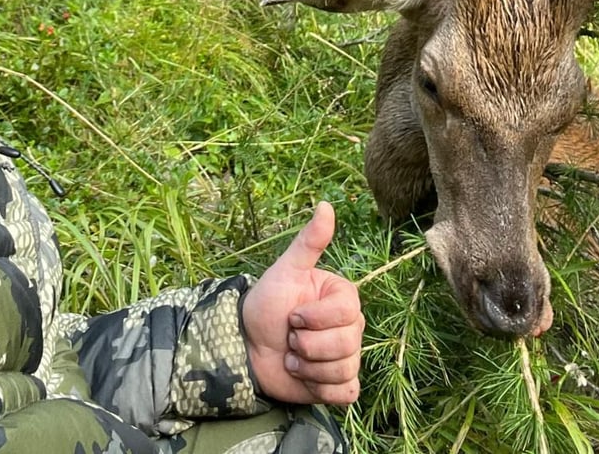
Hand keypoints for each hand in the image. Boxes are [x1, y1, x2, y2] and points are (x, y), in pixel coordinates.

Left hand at [241, 201, 362, 406]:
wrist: (247, 345)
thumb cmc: (267, 303)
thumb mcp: (285, 270)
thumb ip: (308, 242)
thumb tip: (326, 204)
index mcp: (343, 297)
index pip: (347, 313)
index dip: (315, 318)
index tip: (292, 315)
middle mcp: (350, 327)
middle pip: (348, 344)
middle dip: (309, 345)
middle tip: (290, 338)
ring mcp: (346, 357)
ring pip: (345, 370)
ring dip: (309, 368)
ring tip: (292, 357)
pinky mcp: (338, 385)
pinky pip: (346, 393)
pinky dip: (321, 389)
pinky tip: (303, 378)